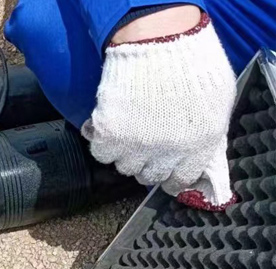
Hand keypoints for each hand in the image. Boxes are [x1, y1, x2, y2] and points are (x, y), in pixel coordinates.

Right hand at [82, 10, 237, 209]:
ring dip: (124, 153)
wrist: (158, 40)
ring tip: (126, 131)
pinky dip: (102, 143)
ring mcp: (136, 146)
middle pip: (149, 175)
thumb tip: (197, 154)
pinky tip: (108, 127)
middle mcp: (167, 151)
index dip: (171, 174)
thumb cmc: (191, 62)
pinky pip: (101, 153)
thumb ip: (207, 133)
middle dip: (147, 163)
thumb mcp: (217, 102)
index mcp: (199, 145)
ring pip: (124, 166)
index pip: (180, 179)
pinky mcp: (110, 135)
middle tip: (144, 145)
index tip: (166, 168)